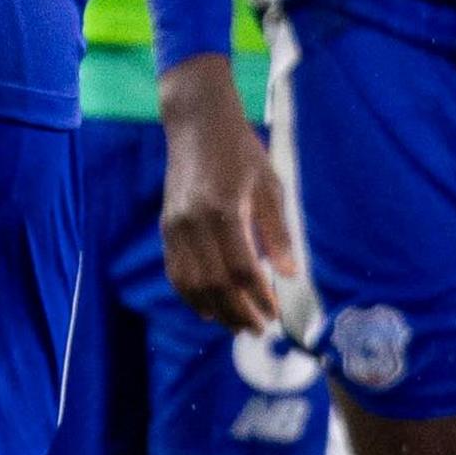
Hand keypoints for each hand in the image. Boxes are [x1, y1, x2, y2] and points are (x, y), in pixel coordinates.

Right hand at [156, 53, 298, 334]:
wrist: (196, 125)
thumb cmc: (240, 152)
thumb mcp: (269, 186)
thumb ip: (278, 232)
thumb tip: (289, 274)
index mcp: (224, 211)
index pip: (242, 269)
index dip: (259, 298)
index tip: (276, 315)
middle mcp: (194, 223)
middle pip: (214, 283)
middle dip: (238, 312)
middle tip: (259, 329)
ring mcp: (175, 226)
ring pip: (190, 283)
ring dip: (213, 310)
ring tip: (236, 325)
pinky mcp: (166, 227)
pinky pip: (175, 271)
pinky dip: (190, 295)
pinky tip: (208, 307)